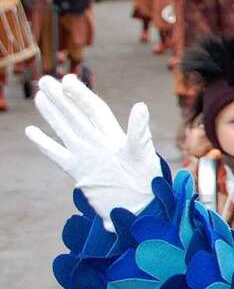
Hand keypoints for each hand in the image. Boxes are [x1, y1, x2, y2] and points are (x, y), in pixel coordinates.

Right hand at [25, 75, 160, 231]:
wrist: (140, 208)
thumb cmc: (148, 180)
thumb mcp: (143, 153)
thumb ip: (139, 131)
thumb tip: (140, 105)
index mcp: (114, 135)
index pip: (94, 109)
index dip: (81, 95)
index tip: (67, 80)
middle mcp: (98, 142)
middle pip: (76, 115)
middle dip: (62, 98)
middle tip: (45, 80)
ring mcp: (87, 156)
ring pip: (64, 130)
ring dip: (52, 114)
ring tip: (39, 96)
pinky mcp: (78, 172)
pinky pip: (57, 154)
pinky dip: (44, 144)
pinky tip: (31, 131)